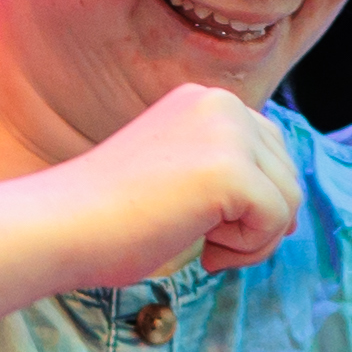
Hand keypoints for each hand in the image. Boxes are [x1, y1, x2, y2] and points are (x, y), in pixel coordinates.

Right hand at [52, 83, 300, 281]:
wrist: (60, 225)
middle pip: (287, 174)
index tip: (205, 224)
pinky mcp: (231, 172)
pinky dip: (248, 250)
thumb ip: (228, 174)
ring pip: (289, 199)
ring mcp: (227, 133)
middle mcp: (220, 104)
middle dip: (257, 221)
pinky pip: (277, 222)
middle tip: (205, 241)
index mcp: (204, 100)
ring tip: (203, 245)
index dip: (252, 201)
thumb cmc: (107, 217)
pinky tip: (203, 249)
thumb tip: (292, 213)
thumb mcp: (178, 175)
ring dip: (253, 240)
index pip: (270, 152)